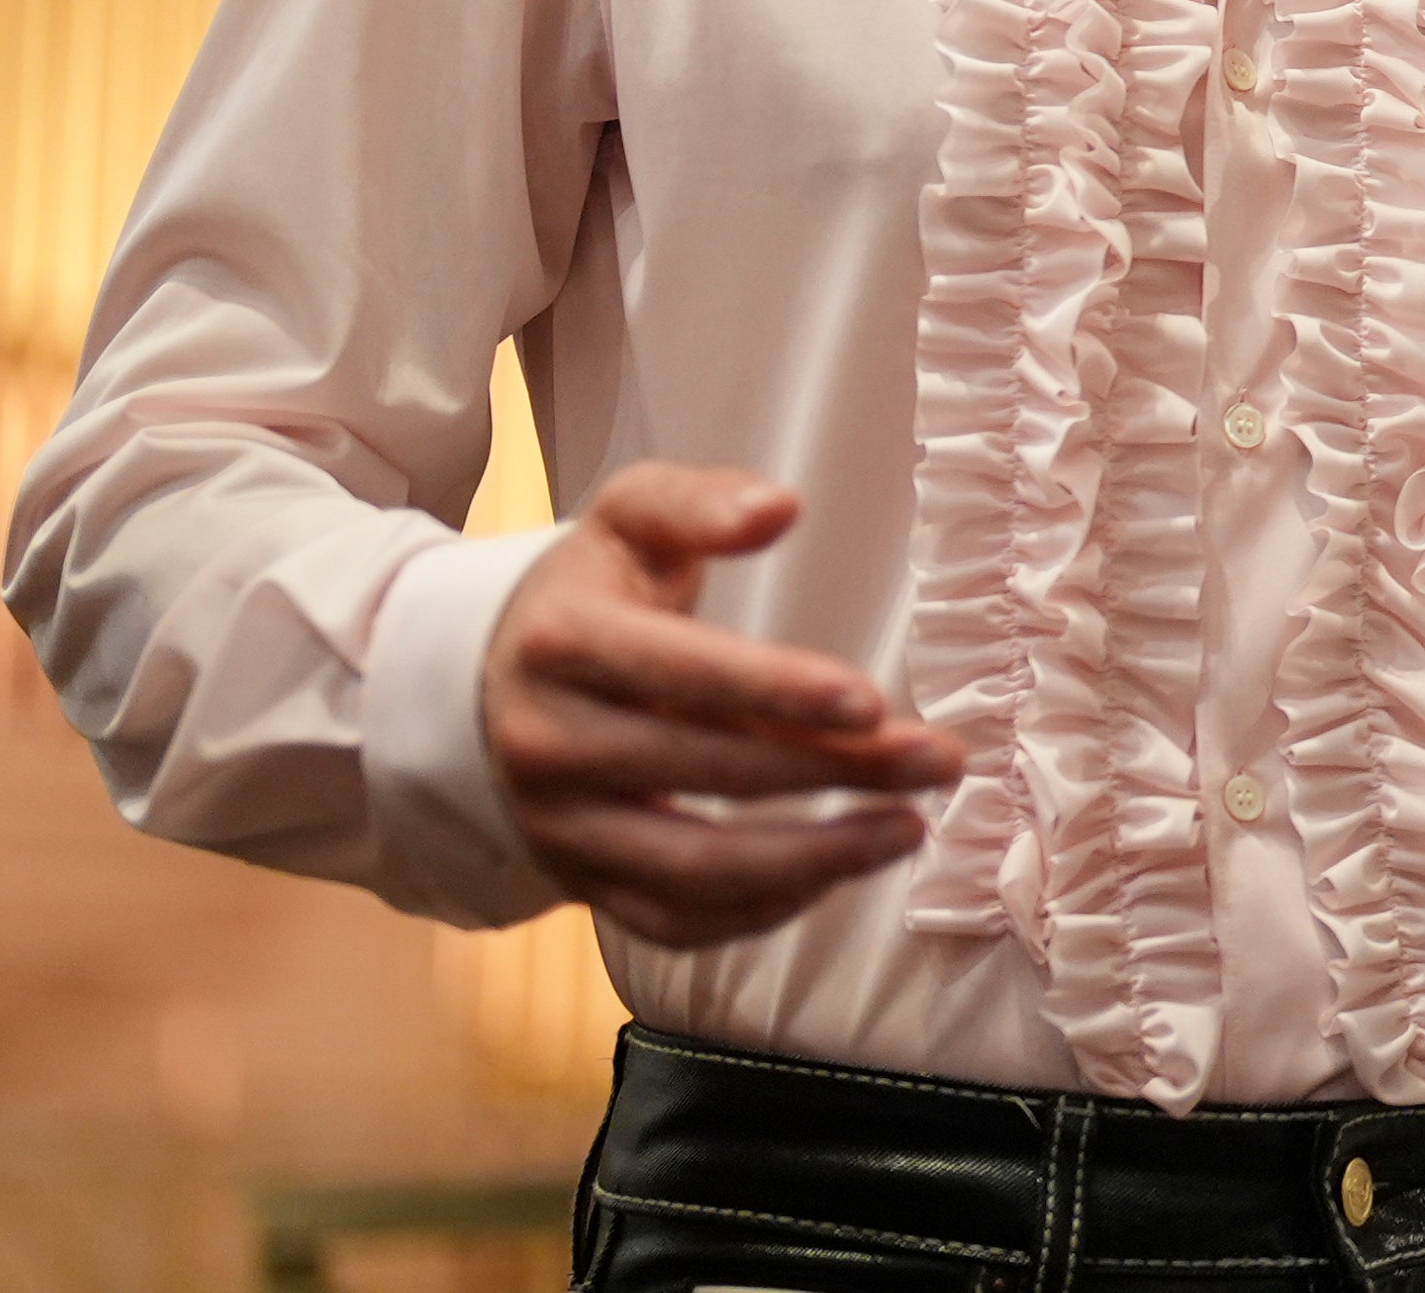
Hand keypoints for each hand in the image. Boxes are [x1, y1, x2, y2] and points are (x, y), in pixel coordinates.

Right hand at [482, 461, 964, 947]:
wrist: (486, 683)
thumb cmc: (592, 591)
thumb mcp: (630, 519)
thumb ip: (699, 502)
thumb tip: (779, 507)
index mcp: (563, 643)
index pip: (680, 672)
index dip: (777, 689)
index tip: (873, 702)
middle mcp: (548, 744)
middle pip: (706, 771)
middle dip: (834, 772)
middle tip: (937, 762)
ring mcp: (559, 826)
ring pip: (691, 869)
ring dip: (813, 861)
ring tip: (907, 829)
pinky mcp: (576, 884)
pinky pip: (672, 922)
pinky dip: (758, 912)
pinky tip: (835, 875)